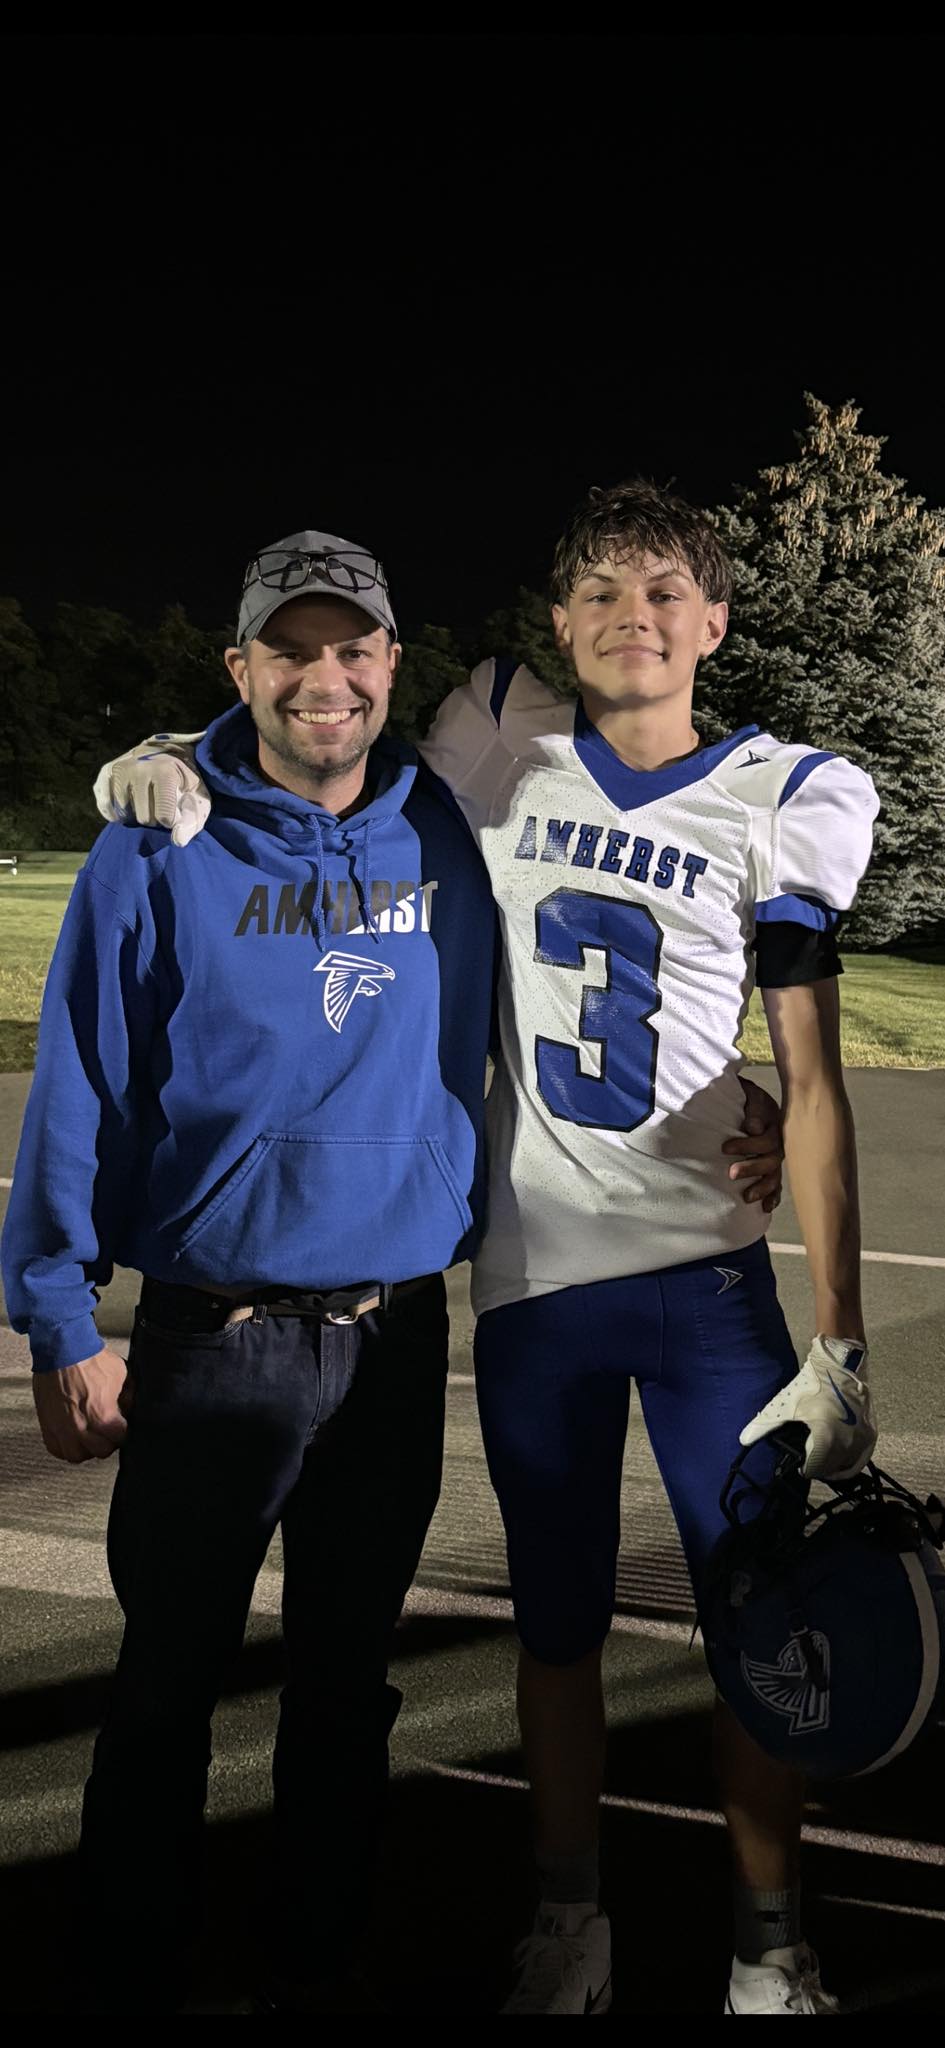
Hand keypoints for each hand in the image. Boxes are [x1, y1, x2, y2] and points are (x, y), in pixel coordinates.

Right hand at [33, 1348, 130, 1462]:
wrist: (63, 1348)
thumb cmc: (90, 1359)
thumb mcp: (122, 1375)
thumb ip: (128, 1396)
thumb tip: (130, 1407)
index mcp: (102, 1416)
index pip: (121, 1438)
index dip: (124, 1431)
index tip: (123, 1427)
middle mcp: (80, 1427)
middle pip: (101, 1451)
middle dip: (108, 1441)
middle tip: (108, 1432)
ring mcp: (62, 1428)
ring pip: (77, 1455)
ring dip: (86, 1449)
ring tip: (90, 1438)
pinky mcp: (47, 1424)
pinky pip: (56, 1449)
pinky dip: (65, 1447)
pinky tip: (72, 1439)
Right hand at [93, 737, 209, 846]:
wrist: (169, 753)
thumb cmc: (184, 782)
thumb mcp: (197, 799)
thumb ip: (191, 822)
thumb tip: (177, 840)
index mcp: (164, 772)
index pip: (164, 817)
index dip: (171, 821)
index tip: (175, 812)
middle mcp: (139, 769)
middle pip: (143, 818)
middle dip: (153, 818)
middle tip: (159, 805)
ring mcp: (120, 770)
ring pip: (123, 814)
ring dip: (134, 814)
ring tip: (145, 803)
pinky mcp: (106, 772)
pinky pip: (105, 805)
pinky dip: (114, 812)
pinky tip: (126, 809)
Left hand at [723, 1075, 783, 1211]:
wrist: (751, 1098)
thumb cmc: (747, 1097)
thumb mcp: (750, 1094)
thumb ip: (753, 1107)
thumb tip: (754, 1128)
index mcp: (774, 1125)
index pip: (766, 1140)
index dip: (748, 1146)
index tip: (725, 1148)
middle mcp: (778, 1143)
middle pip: (771, 1160)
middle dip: (752, 1168)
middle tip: (732, 1173)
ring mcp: (775, 1157)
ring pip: (774, 1176)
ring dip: (762, 1187)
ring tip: (746, 1197)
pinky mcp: (771, 1168)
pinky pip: (777, 1185)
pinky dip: (773, 1197)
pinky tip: (766, 1207)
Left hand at [739, 1335, 875, 1480]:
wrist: (842, 1363)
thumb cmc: (811, 1384)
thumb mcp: (785, 1404)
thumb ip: (764, 1425)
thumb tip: (744, 1439)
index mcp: (826, 1439)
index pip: (813, 1468)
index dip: (803, 1467)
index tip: (797, 1461)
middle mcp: (848, 1444)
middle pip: (830, 1470)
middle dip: (818, 1467)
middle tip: (808, 1458)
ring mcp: (862, 1440)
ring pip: (847, 1466)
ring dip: (834, 1466)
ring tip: (822, 1458)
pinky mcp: (872, 1434)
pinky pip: (861, 1458)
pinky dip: (849, 1461)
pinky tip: (838, 1456)